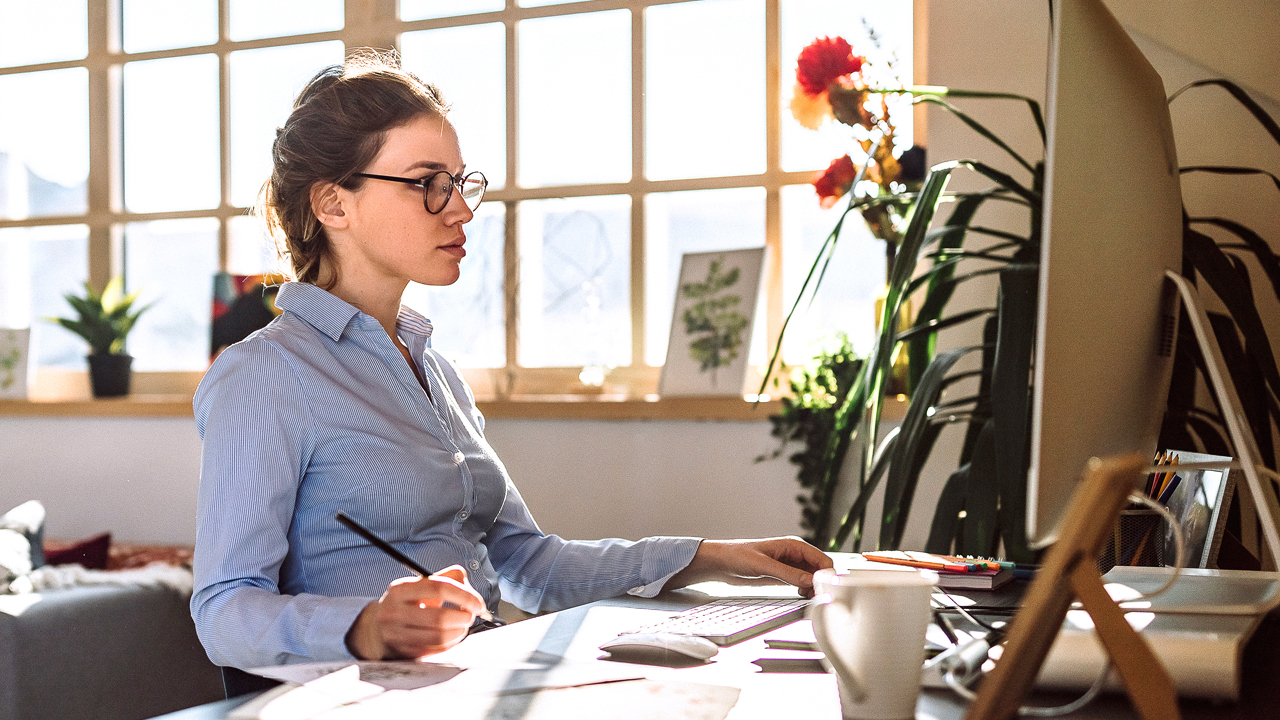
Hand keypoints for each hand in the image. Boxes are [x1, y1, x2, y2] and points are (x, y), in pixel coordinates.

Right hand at [345, 565, 487, 659]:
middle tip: (471, 614)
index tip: (478, 602)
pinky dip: (452, 643)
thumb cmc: (405, 604)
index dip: (464, 595)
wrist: (376, 629)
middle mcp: (394, 612)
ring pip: (440, 636)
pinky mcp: (404, 652)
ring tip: (463, 625)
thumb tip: (467, 582)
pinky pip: (436, 650)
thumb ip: (445, 577)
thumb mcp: (418, 585)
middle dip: (464, 616)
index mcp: (400, 589)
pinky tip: (453, 635)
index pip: (438, 588)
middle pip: (440, 617)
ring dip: (460, 631)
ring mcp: (397, 635)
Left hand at [667, 537, 833, 597]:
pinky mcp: (784, 576)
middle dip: (823, 582)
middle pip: (820, 569)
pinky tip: (801, 596)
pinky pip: (802, 583)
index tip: (827, 589)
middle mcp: (794, 554)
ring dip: (815, 588)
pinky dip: (806, 590)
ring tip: (810, 598)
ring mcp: (790, 566)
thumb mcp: (763, 566)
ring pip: (813, 578)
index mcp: (793, 545)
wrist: (720, 563)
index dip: (827, 574)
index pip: (821, 559)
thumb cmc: (737, 556)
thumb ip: (788, 573)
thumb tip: (810, 580)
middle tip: (820, 597)